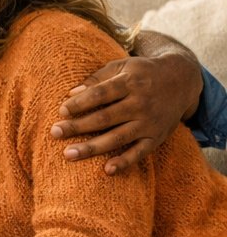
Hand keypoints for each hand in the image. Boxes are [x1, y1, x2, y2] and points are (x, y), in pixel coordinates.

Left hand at [53, 53, 199, 174]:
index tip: (61, 111)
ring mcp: (150, 122)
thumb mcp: (122, 66)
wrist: (182, 80)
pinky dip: (125, 162)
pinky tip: (107, 170)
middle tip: (54, 133)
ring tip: (68, 154)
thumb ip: (97, 78)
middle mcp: (141, 103)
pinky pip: (140, 152)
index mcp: (130, 83)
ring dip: (92, 148)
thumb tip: (70, 93)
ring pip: (118, 137)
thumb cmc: (141, 73)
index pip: (100, 94)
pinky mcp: (157, 137)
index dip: (80, 103)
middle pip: (105, 118)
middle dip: (78, 126)